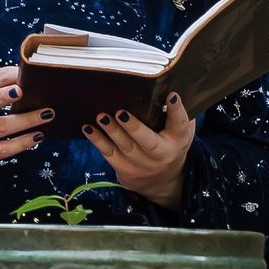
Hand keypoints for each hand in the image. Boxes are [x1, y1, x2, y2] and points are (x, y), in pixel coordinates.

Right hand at [0, 66, 49, 186]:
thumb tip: (27, 76)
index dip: (8, 76)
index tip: (26, 72)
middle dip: (3, 96)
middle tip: (23, 91)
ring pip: (1, 128)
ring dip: (26, 121)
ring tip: (47, 114)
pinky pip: (4, 149)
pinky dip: (22, 143)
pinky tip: (37, 136)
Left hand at [84, 92, 195, 209]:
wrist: (163, 179)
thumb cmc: (170, 142)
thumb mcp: (181, 131)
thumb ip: (176, 113)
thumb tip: (166, 88)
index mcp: (178, 140)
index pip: (180, 124)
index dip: (177, 110)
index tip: (171, 96)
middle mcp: (162, 155)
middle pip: (148, 142)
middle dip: (134, 128)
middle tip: (121, 113)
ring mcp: (142, 165)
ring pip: (125, 148)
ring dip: (112, 131)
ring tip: (101, 116)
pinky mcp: (126, 170)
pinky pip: (109, 155)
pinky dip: (98, 141)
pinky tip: (88, 128)